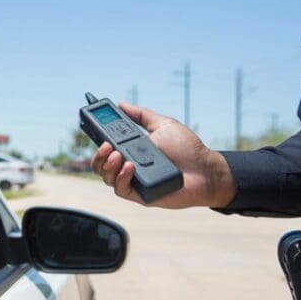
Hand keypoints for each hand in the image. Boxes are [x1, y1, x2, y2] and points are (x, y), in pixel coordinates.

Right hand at [90, 103, 235, 208]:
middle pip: (101, 164)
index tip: (94, 127)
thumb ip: (142, 115)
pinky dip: (121, 178)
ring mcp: (133, 181)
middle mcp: (129, 166)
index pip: (107, 146)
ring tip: (117, 155)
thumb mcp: (163, 125)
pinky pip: (120, 189)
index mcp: (132, 150)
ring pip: (106, 177)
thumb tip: (122, 104)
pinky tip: (130, 167)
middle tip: (106, 146)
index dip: (97, 139)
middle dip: (98, 155)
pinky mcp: (140, 195)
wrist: (206, 170)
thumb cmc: (188, 149)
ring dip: (107, 165)